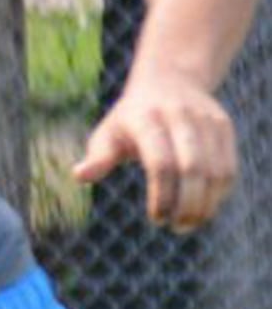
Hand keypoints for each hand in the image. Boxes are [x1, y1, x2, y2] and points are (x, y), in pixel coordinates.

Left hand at [77, 66, 240, 232]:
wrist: (169, 81)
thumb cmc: (129, 119)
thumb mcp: (107, 133)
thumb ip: (98, 157)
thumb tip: (79, 175)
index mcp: (147, 120)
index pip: (160, 164)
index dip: (162, 195)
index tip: (157, 219)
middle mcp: (181, 117)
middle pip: (193, 167)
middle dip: (188, 203)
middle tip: (178, 227)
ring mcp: (207, 120)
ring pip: (217, 168)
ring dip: (208, 202)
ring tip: (191, 223)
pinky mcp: (224, 127)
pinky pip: (229, 165)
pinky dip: (221, 191)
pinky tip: (206, 207)